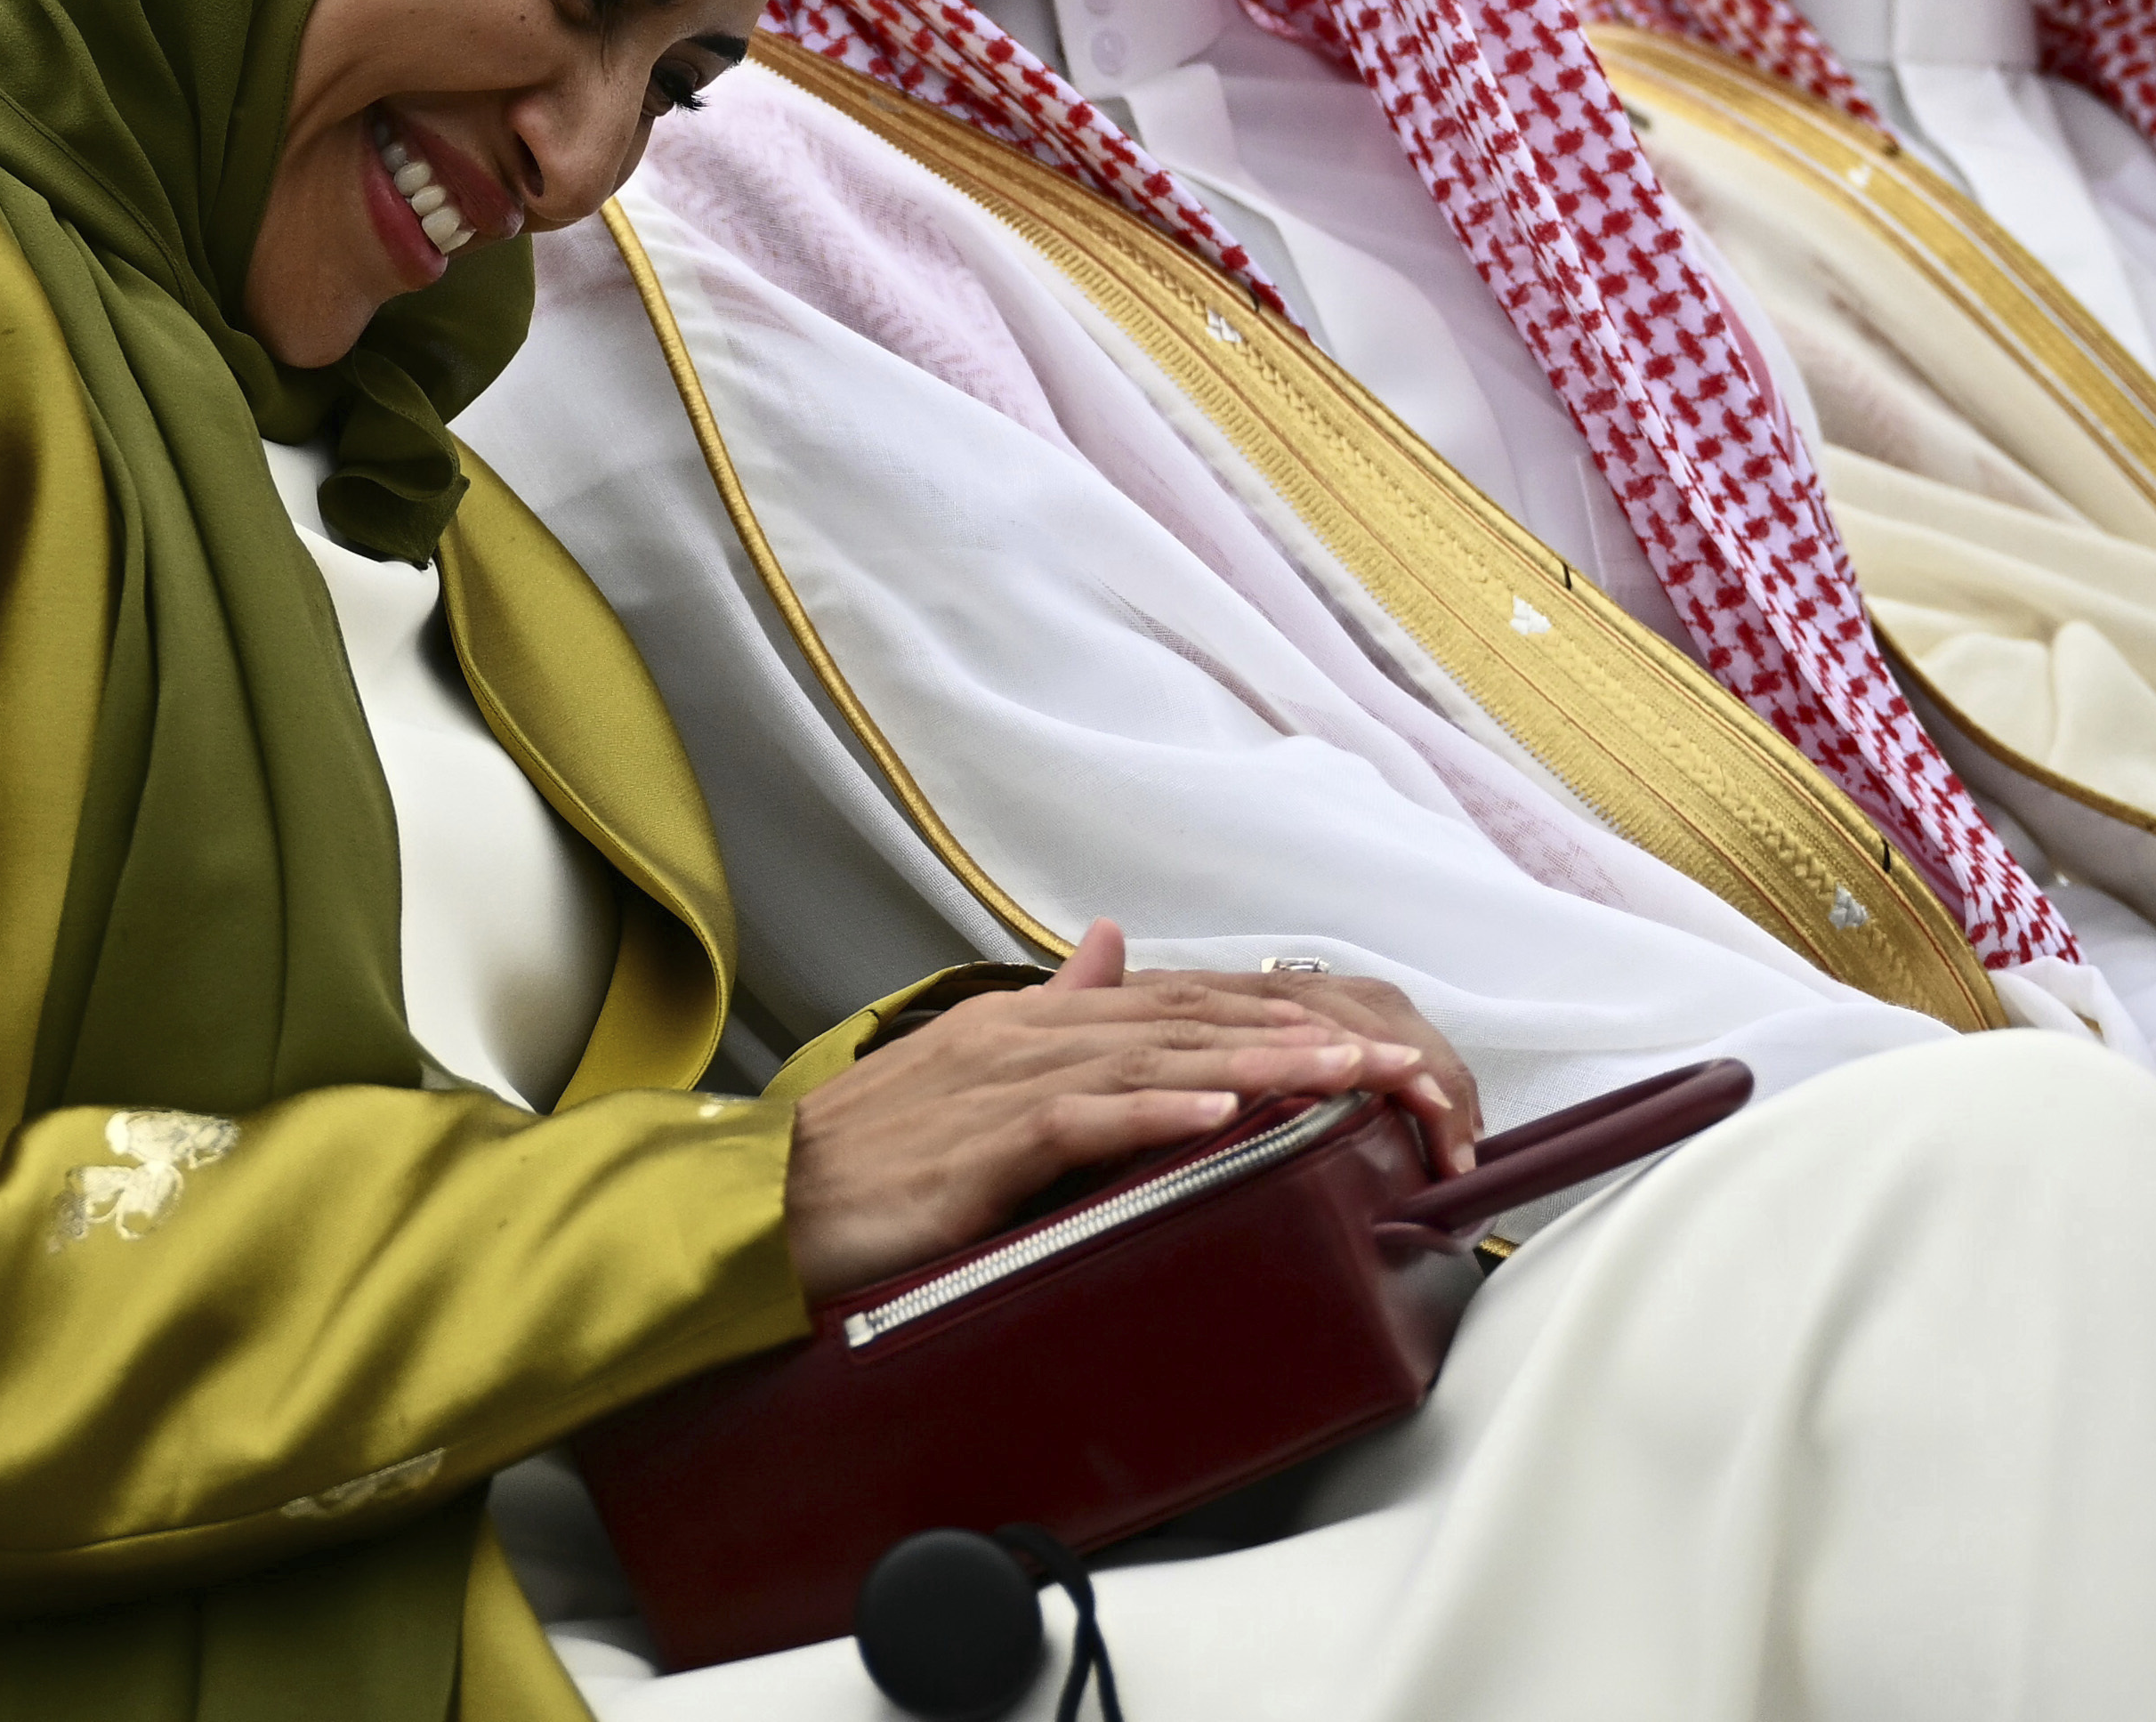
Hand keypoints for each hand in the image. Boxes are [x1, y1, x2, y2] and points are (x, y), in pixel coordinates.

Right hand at [780, 923, 1475, 1298]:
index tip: (1360, 1037)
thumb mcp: (967, 1074)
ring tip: (1339, 1074)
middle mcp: (1017, 1041)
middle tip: (1392, 1058)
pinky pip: (1076, 1125)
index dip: (1270, 1015)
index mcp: (1022, 1027)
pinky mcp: (973, 1152)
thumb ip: (1046, 1012)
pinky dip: (1150, 1116)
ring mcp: (994, 1091)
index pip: (1169, 1008)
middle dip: (1294, 1038)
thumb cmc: (867, 1159)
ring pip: (1146, 1065)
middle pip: (1179, 1027)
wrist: (763, 1209)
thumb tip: (1109, 946)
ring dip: (1252, 1067)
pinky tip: (1215, 1118)